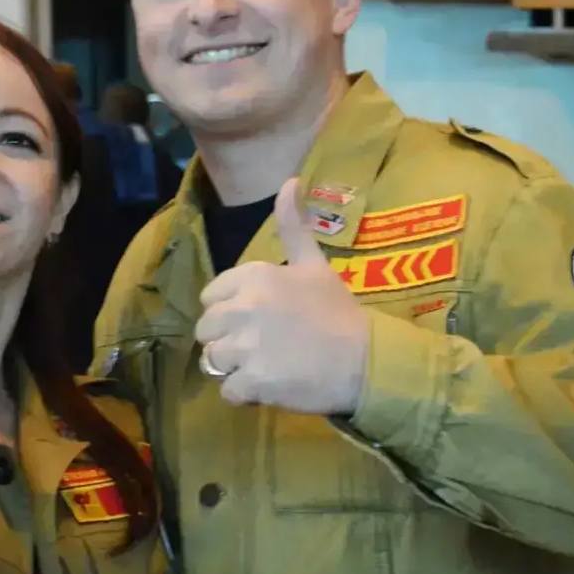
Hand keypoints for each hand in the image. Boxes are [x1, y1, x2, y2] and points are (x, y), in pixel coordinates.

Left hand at [195, 178, 369, 413]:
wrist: (367, 360)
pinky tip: (268, 385)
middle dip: (226, 340)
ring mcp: (247, 346)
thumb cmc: (338, 311)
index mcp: (254, 276)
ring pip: (212, 361)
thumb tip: (289, 179)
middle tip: (260, 346)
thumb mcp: (314, 263)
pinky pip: (227, 391)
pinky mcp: (254, 381)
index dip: (228, 311)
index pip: (209, 297)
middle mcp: (244, 307)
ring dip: (233, 368)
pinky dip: (243, 394)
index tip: (255, 319)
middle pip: (206, 329)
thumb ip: (293, 226)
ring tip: (264, 366)